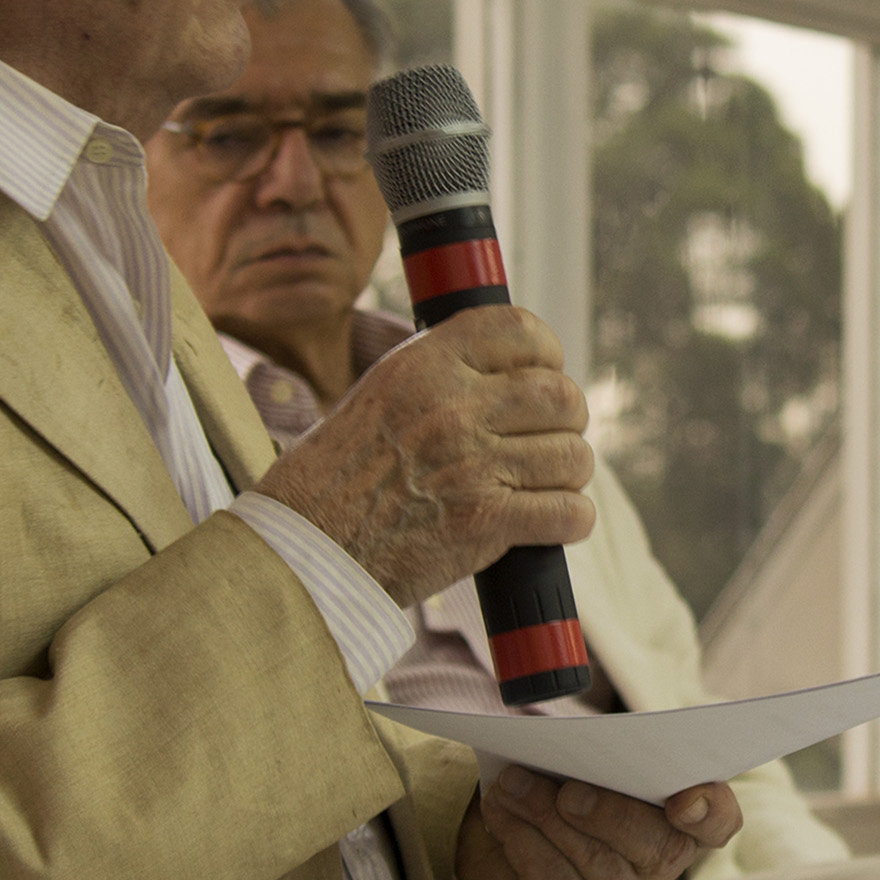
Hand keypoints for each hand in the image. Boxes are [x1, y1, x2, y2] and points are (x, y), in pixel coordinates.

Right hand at [257, 307, 594, 606]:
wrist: (306, 549)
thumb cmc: (335, 478)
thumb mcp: (378, 395)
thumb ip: (439, 375)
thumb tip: (504, 370)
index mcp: (424, 365)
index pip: (519, 329)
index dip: (546, 352)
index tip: (543, 373)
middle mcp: (453, 408)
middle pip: (560, 395)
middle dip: (565, 421)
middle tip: (545, 440)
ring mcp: (473, 465)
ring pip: (573, 456)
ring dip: (568, 475)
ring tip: (543, 485)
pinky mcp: (487, 522)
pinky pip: (570, 512)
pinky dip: (571, 520)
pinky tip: (551, 523)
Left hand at [456, 766, 740, 879]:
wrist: (509, 825)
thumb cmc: (566, 772)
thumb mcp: (587, 749)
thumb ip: (596, 741)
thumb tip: (562, 729)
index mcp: (680, 815)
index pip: (719, 822)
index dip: (711, 812)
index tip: (685, 798)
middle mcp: (657, 861)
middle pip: (653, 848)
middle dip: (609, 815)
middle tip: (568, 791)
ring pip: (592, 863)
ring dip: (547, 818)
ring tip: (512, 784)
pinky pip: (548, 878)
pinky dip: (519, 837)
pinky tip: (500, 807)